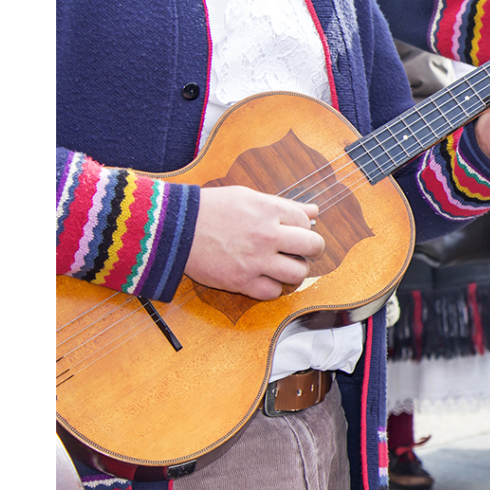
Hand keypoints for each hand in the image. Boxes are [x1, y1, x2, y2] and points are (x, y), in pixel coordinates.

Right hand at [184, 186, 324, 300]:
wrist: (175, 229)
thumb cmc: (209, 209)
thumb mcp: (247, 197)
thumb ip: (282, 205)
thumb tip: (314, 210)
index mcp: (268, 210)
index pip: (305, 221)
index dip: (302, 228)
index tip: (293, 232)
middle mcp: (266, 235)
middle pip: (312, 247)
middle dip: (312, 250)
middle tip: (301, 252)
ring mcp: (255, 261)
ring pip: (298, 274)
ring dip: (294, 271)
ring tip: (283, 267)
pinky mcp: (241, 281)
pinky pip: (272, 292)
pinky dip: (272, 288)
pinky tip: (263, 278)